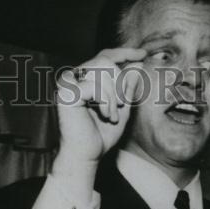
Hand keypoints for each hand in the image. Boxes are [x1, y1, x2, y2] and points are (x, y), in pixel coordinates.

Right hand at [51, 47, 146, 193]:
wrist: (88, 155)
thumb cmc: (101, 135)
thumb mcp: (122, 107)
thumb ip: (128, 86)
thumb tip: (137, 63)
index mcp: (85, 78)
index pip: (105, 56)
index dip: (125, 53)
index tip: (143, 55)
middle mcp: (73, 77)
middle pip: (105, 60)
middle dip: (120, 81)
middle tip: (121, 104)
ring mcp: (68, 83)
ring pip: (102, 69)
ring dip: (114, 93)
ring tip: (112, 114)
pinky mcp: (66, 92)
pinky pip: (96, 85)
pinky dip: (106, 101)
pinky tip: (105, 115)